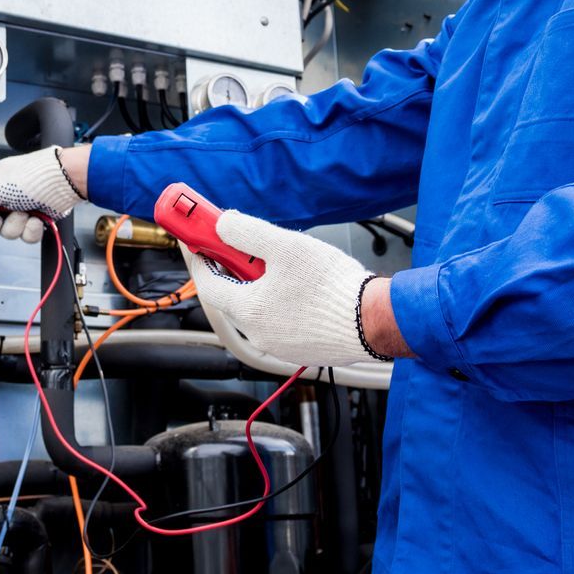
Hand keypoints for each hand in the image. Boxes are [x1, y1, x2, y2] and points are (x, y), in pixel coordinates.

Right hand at [0, 148, 84, 242]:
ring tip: (26, 212)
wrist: (65, 180)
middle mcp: (1, 198)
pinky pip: (25, 235)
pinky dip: (31, 229)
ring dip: (16, 225)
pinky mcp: (34, 221)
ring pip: (6, 232)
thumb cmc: (31, 175)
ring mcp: (18, 210)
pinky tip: (38, 218)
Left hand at [185, 210, 383, 366]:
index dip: (200, 259)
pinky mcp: (301, 349)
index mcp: (249, 311)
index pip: (208, 284)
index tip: (198, 241)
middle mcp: (259, 333)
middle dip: (233, 269)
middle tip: (240, 246)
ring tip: (281, 264)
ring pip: (259, 309)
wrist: (375, 321)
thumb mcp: (286, 247)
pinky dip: (281, 302)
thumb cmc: (334, 289)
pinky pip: (280, 322)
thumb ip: (248, 232)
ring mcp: (280, 345)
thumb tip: (222, 224)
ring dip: (260, 286)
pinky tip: (302, 287)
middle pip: (233, 297)